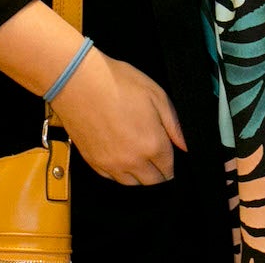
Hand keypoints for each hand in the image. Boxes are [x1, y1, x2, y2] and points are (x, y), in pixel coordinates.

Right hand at [47, 48, 185, 185]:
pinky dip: (119, 172)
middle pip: (153, 182)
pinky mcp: (92, 162)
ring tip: (140, 157)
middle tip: (157, 156)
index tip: (169, 153)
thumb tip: (186, 146)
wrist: (78, 81)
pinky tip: (121, 156)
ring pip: (132, 183)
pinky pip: (111, 178)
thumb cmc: (117, 83)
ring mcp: (110, 164)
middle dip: (159, 172)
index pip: (169, 169)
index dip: (172, 161)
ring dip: (140, 175)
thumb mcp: (156, 95)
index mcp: (152, 145)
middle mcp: (132, 161)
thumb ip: (174, 125)